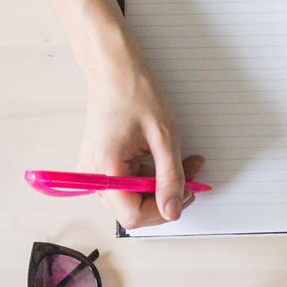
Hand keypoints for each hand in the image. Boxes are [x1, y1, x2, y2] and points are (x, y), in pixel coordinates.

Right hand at [78, 44, 202, 227]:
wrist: (114, 71)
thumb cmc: (135, 94)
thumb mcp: (164, 138)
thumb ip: (170, 178)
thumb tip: (173, 211)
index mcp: (105, 168)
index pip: (132, 216)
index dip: (162, 211)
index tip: (185, 194)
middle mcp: (94, 175)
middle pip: (134, 210)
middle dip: (166, 197)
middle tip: (192, 176)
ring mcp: (96, 172)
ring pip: (134, 199)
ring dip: (162, 186)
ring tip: (185, 164)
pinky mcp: (103, 167)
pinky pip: (130, 185)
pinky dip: (152, 177)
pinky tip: (166, 161)